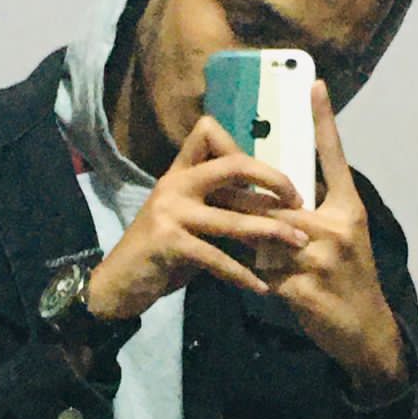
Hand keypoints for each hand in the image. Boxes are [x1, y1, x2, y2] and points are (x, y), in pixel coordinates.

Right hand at [87, 115, 308, 320]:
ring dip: (272, 231)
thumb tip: (268, 201)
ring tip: (298, 243)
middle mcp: (175, 184)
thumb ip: (217, 203)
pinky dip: (242, 274)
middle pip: (233, 165)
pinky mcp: (168, 242)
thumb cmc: (162, 252)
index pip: (208, 132)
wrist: (119, 283)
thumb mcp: (188, 218)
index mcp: (180, 173)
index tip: (270, 176)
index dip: (242, 146)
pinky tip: (261, 286)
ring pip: (234, 218)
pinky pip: (217, 257)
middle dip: (273, 179)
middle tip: (298, 200)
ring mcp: (170, 211)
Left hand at [262, 81, 408, 399]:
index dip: (324, 121)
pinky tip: (273, 292)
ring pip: (264, 239)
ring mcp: (321, 258)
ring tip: (264, 263)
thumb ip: (317, 211)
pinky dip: (260, 281)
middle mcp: (338, 227)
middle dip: (247, 208)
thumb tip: (281, 192)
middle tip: (217, 201)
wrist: (365, 331)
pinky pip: (264, 274)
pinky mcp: (303, 288)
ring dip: (254, 252)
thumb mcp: (346, 237)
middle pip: (277, 204)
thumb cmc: (352, 279)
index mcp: (349, 209)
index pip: (334, 157)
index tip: (314, 83)